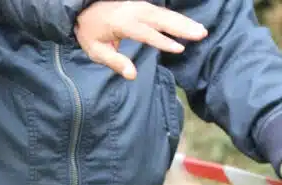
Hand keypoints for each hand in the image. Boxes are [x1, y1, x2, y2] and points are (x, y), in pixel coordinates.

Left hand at [75, 1, 207, 79]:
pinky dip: (177, 17)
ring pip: (164, 14)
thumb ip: (114, 62)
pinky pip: (162, 11)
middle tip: (201, 34)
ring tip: (202, 31)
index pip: (144, 32)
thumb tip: (132, 75)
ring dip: (184, 21)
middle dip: (181, 26)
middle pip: (160, 19)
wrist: (85, 11)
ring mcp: (139, 6)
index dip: (162, 41)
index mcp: (121, 23)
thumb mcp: (95, 50)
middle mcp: (132, 12)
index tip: (179, 48)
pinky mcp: (143, 5)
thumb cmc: (91, 33)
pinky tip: (190, 24)